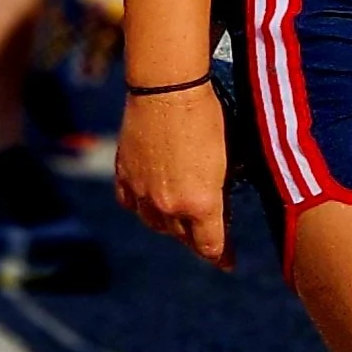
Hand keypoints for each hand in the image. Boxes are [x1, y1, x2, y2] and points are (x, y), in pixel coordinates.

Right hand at [114, 81, 231, 266]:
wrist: (167, 88)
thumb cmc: (206, 117)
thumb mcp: (226, 159)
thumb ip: (220, 192)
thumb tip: (218, 208)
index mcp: (201, 204)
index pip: (211, 246)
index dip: (222, 256)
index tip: (228, 262)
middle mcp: (169, 206)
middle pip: (183, 237)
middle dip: (196, 237)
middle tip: (206, 235)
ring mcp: (142, 192)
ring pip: (155, 223)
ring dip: (169, 223)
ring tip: (178, 217)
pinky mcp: (124, 175)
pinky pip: (131, 203)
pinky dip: (142, 204)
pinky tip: (149, 200)